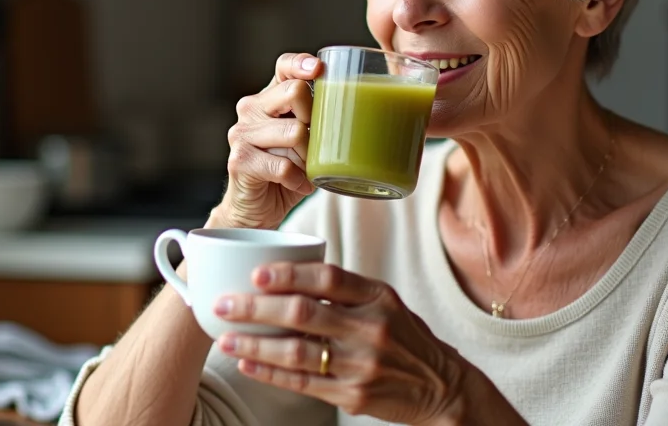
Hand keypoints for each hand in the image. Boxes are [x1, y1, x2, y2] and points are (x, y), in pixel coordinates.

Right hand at [208, 53, 319, 230]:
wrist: (256, 210)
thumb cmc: (287, 171)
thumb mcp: (303, 141)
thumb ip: (316, 121)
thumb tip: (360, 111)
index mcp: (268, 98)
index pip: (284, 66)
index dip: (301, 64)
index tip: (319, 70)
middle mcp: (251, 109)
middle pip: (295, 92)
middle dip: (315, 119)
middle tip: (314, 143)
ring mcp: (242, 133)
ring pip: (294, 131)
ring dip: (309, 157)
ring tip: (306, 169)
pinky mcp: (240, 160)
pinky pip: (282, 166)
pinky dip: (298, 180)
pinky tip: (297, 185)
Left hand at [213, 262, 468, 424]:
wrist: (442, 388)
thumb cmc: (404, 337)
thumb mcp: (386, 302)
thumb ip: (345, 290)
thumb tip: (287, 273)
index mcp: (378, 297)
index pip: (327, 278)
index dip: (288, 274)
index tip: (256, 273)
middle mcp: (370, 329)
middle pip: (303, 314)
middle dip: (256, 309)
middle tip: (224, 304)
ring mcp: (361, 364)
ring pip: (297, 352)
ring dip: (255, 345)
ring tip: (226, 337)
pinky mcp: (353, 395)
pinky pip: (303, 382)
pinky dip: (270, 373)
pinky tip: (248, 363)